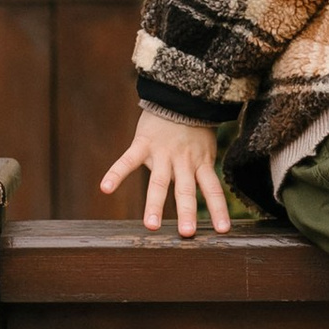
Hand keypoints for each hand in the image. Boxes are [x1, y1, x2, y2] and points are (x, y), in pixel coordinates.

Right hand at [102, 106, 232, 236]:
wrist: (178, 95)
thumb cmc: (193, 126)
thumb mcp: (205, 148)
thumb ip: (201, 169)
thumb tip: (203, 193)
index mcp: (201, 163)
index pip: (213, 189)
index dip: (219, 210)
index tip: (223, 231)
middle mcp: (184, 161)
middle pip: (186, 190)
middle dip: (186, 212)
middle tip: (187, 233)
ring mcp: (163, 153)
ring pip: (159, 182)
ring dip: (155, 204)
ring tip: (151, 225)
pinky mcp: (143, 143)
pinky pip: (128, 160)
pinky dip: (116, 174)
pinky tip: (105, 188)